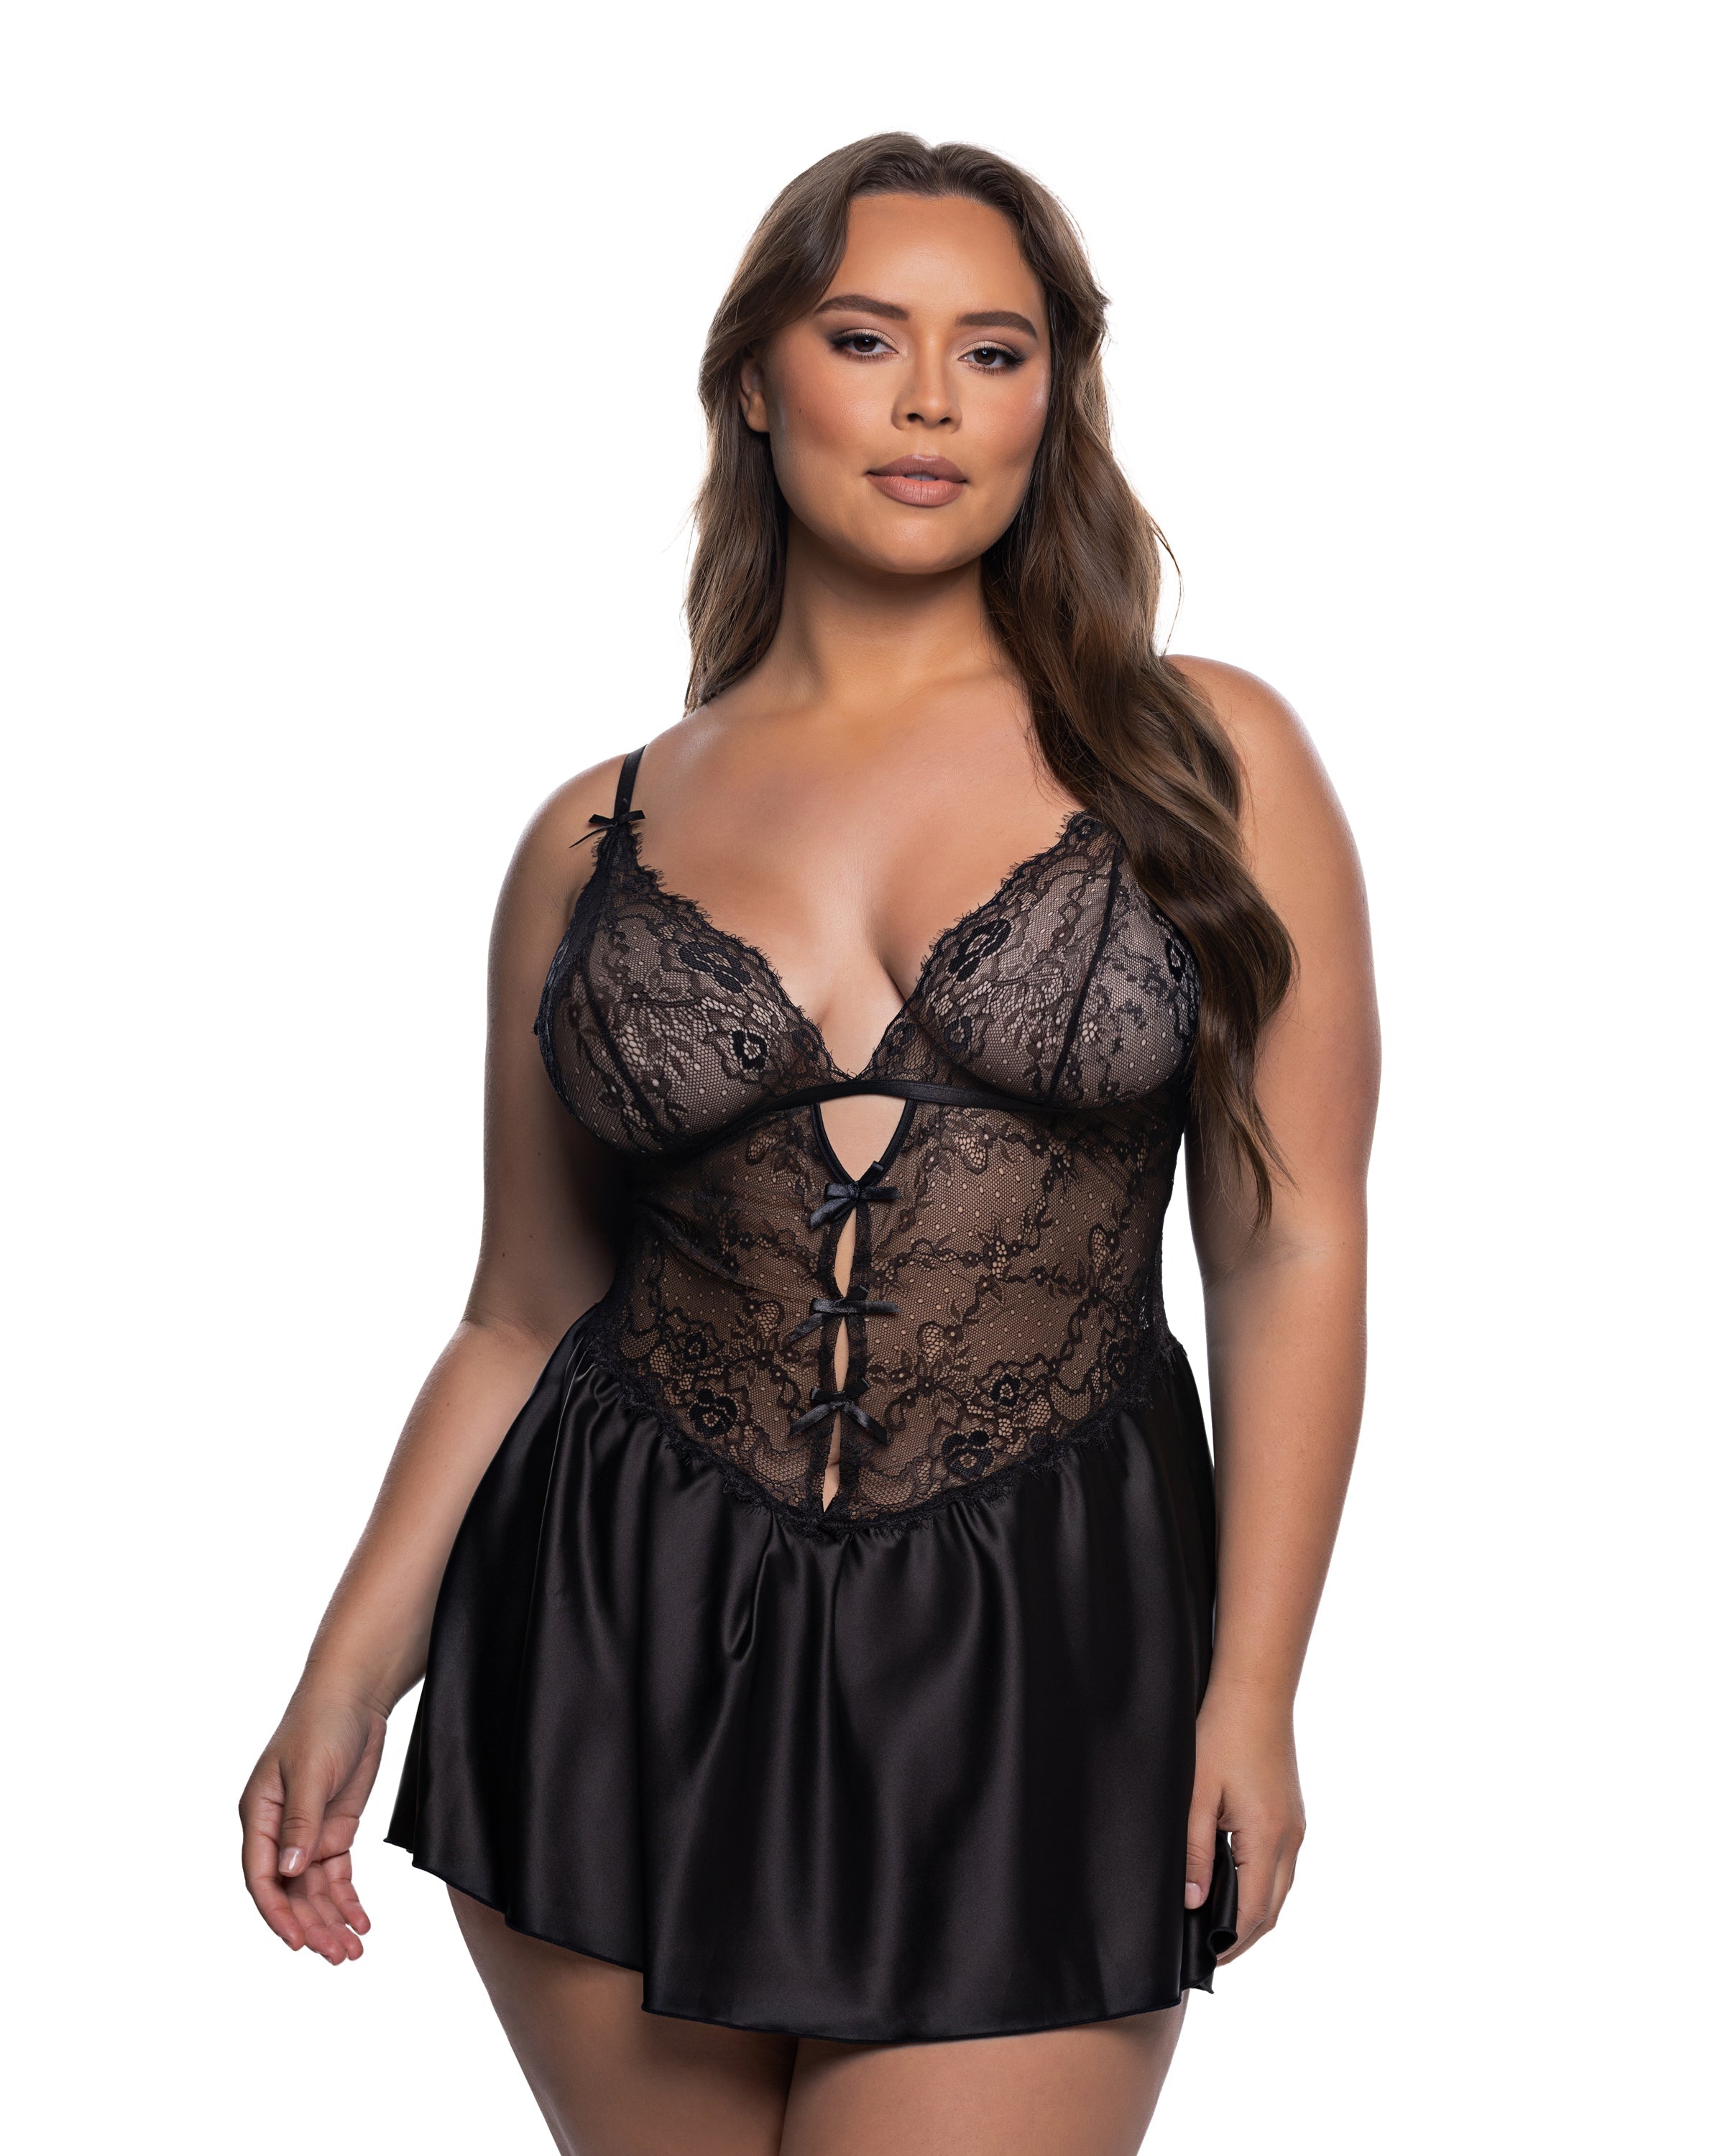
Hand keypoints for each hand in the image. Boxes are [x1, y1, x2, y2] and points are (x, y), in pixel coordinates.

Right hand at [240, 1689, 387, 1964]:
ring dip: (331, 1921)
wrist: (354, 1695)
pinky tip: (361, 1922)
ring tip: (353, 1951)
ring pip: (314, 1890)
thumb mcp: (310, 1771)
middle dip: (312, 1926)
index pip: (262, 1876)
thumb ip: (301, 1822)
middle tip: (338, 1955)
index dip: (277, 1913)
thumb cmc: (322, 1722)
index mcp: (258, 1815)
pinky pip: (337, 1875)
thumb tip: (290, 1871)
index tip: (297, 1943)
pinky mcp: (334, 1830)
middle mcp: (279, 1832)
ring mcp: (307, 1834)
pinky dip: (348, 1899)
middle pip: (291, 1891)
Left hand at [1184, 1679, 1305, 1963]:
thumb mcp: (1196, 1794)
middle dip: (1243, 1937)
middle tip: (1209, 1953)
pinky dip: (1260, 1885)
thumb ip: (1195, 1851)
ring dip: (1253, 1912)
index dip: (1230, 1943)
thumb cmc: (1221, 1735)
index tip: (1206, 1961)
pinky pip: (1281, 1864)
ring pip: (1279, 1888)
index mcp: (1268, 1838)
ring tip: (1216, 1925)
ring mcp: (1296, 1825)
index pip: (1253, 1912)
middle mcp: (1291, 1838)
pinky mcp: (1291, 1813)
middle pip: (1272, 1908)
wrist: (1256, 1691)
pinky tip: (1233, 1883)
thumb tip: (1194, 1902)